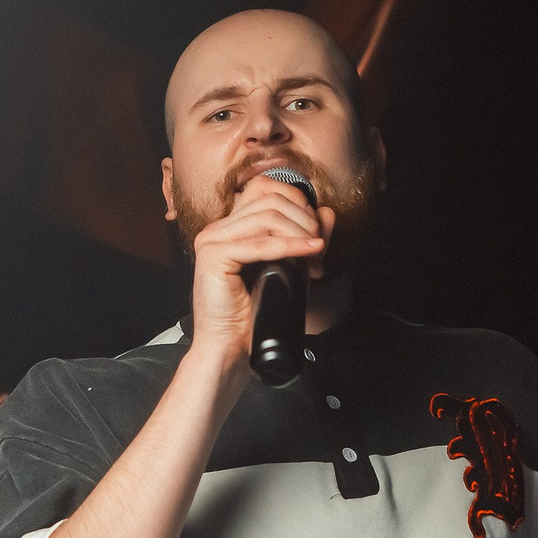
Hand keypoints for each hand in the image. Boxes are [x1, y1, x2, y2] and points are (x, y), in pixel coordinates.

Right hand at [187, 173, 333, 367]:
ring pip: (267, 218)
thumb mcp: (286, 267)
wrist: (229, 346)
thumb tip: (326, 213)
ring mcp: (211, 240)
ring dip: (300, 233)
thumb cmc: (253, 313)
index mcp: (229, 227)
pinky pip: (260, 244)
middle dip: (303, 220)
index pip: (266, 191)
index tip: (316, 232)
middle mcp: (217, 229)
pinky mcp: (214, 256)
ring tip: (315, 252)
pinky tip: (310, 251)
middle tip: (319, 247)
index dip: (298, 204)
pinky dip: (291, 246)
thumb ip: (303, 239)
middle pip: (270, 201)